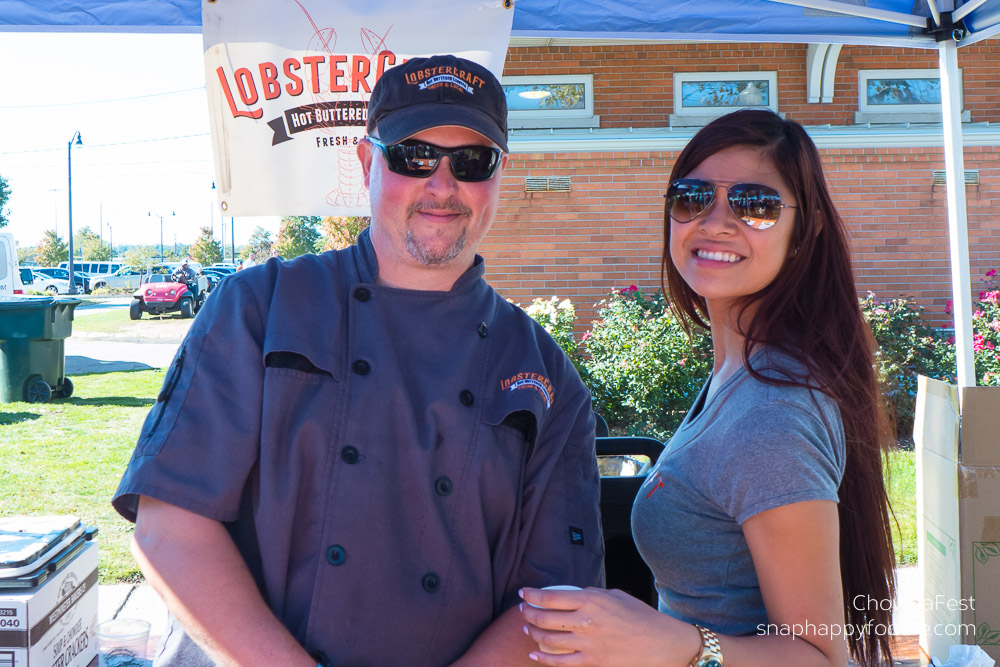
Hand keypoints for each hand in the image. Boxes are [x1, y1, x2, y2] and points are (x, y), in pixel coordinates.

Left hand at [518, 587, 698, 666]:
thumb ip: (591, 594)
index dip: (532, 595)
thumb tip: (573, 594)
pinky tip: (534, 655)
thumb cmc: (639, 616)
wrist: (660, 643)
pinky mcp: (591, 662)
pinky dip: (543, 659)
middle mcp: (585, 621)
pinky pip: (560, 662)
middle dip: (528, 613)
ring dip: (532, 633)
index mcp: (591, 600)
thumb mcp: (615, 595)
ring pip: (548, 639)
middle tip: (523, 609)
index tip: (524, 593)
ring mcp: (587, 644)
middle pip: (544, 617)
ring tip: (527, 628)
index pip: (550, 597)